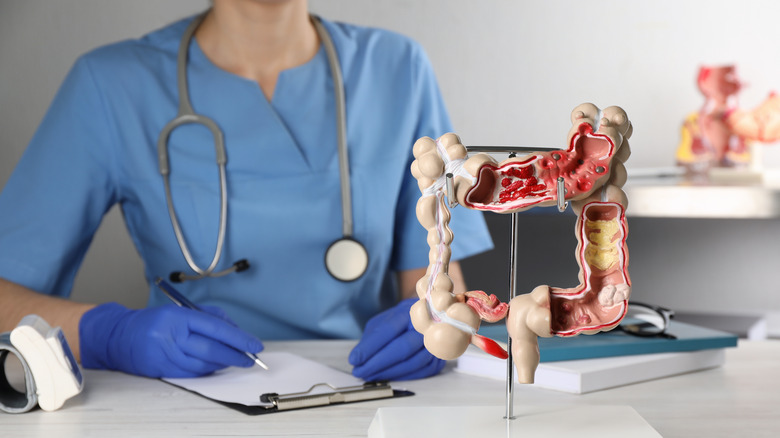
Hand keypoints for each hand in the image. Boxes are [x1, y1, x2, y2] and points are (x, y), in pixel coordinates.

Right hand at [79, 302, 262, 377]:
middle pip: (211, 349)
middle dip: (235, 355)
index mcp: (178, 317)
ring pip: (203, 364)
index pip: (215, 327)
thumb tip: (234, 330)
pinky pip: (192, 373)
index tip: (254, 344)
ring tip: (235, 360)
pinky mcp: (161, 370)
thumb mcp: (181, 309)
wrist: (118, 337)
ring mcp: (165, 355)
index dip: (238, 337)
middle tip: (250, 358)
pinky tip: (216, 366)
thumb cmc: (154, 321)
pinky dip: (207, 371)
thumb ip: (209, 316)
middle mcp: (171, 336)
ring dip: (223, 364)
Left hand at [349, 298, 444, 380]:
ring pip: (414, 361)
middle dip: (378, 363)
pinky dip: (404, 377)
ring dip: (390, 373)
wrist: (429, 318)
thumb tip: (358, 359)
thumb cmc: (402, 322)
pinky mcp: (441, 355)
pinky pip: (423, 370)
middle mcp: (426, 324)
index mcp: (408, 311)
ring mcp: (436, 340)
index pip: (388, 330)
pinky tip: (390, 376)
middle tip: (361, 372)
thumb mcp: (383, 322)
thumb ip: (372, 338)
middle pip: (403, 347)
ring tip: (372, 376)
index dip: (370, 347)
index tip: (354, 360)